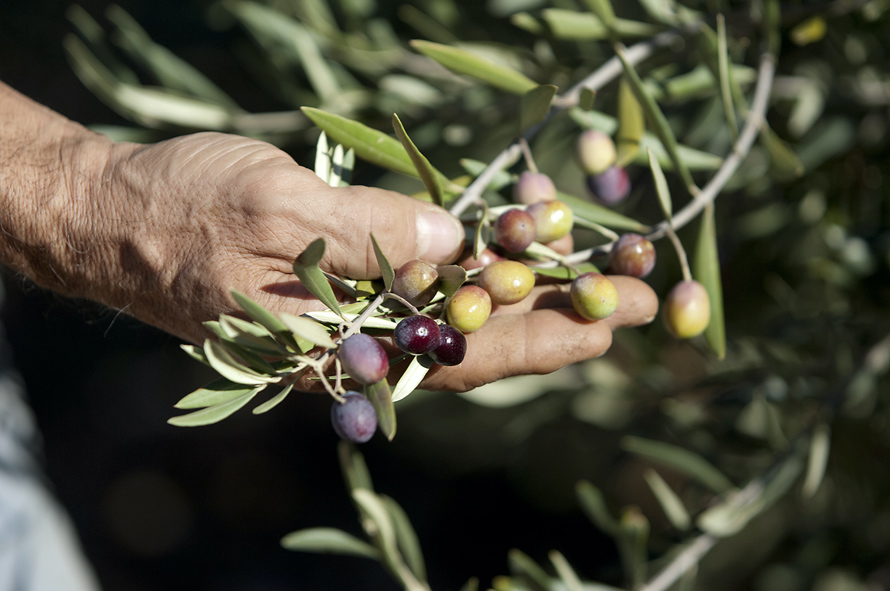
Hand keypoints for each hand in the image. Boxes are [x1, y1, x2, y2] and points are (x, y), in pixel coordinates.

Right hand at [89, 133, 656, 392]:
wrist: (115, 217)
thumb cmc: (183, 211)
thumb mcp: (275, 209)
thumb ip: (368, 235)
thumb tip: (454, 247)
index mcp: (336, 346)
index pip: (459, 356)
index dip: (539, 337)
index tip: (611, 321)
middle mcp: (350, 345)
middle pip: (471, 345)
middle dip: (554, 319)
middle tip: (635, 300)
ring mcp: (345, 322)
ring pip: (451, 321)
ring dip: (519, 296)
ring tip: (588, 273)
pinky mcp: (336, 293)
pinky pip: (418, 294)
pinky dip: (468, 274)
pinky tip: (503, 252)